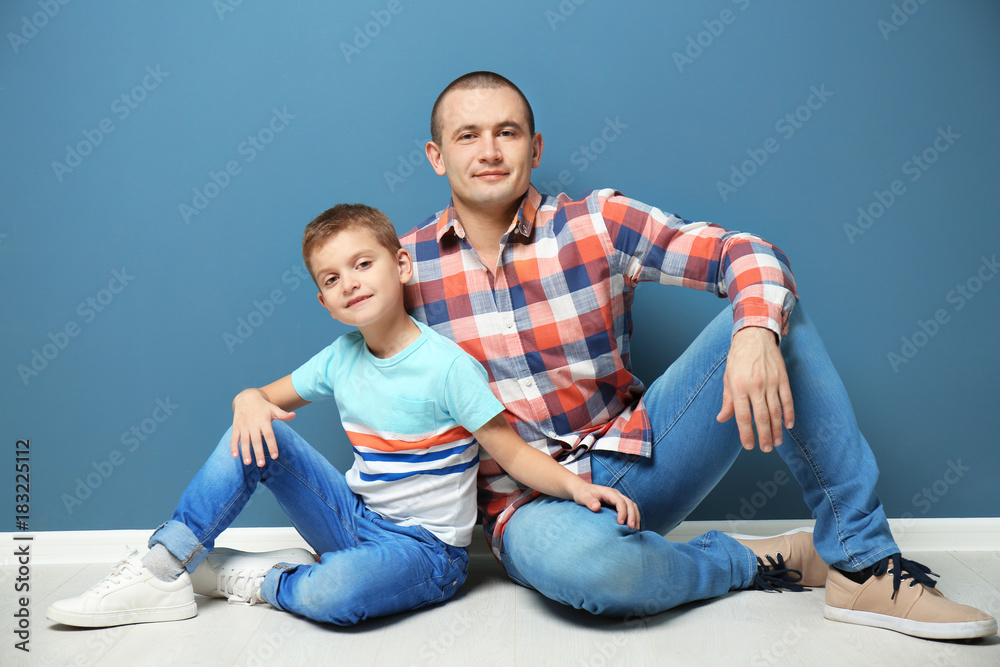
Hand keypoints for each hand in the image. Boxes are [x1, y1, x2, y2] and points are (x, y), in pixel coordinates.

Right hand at [230, 389, 296, 466]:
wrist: (247, 397)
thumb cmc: (263, 406)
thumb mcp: (273, 408)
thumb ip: (283, 414)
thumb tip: (294, 415)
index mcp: (264, 421)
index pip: (269, 435)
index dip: (272, 445)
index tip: (275, 456)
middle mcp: (253, 424)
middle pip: (256, 440)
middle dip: (258, 452)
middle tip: (261, 464)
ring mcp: (244, 426)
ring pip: (244, 441)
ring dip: (245, 452)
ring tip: (248, 463)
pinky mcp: (236, 427)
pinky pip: (234, 438)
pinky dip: (233, 447)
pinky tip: (235, 456)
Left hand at [572, 483, 640, 528]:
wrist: (582, 490)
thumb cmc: (583, 494)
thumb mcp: (583, 497)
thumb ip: (589, 502)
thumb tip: (597, 507)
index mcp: (609, 492)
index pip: (620, 501)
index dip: (622, 512)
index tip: (620, 523)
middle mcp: (616, 494)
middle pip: (629, 503)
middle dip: (632, 515)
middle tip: (632, 528)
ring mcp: (619, 498)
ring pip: (632, 506)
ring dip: (635, 516)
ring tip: (635, 529)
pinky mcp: (619, 503)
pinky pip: (630, 508)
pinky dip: (634, 516)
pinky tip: (633, 526)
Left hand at [715, 326, 793, 452]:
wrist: (754, 336)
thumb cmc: (738, 358)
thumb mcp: (727, 378)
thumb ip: (727, 400)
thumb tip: (722, 419)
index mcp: (738, 387)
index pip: (742, 416)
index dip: (746, 433)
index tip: (749, 446)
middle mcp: (755, 386)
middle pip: (761, 417)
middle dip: (763, 436)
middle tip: (766, 449)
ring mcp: (771, 382)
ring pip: (776, 411)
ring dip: (776, 429)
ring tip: (776, 442)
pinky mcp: (782, 378)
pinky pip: (787, 399)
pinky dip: (789, 413)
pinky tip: (788, 425)